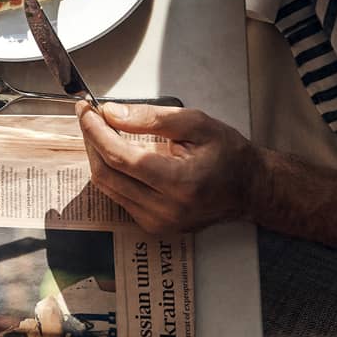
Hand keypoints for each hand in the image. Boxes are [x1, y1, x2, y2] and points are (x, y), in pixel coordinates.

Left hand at [76, 101, 257, 233]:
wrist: (250, 189)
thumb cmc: (229, 155)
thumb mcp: (197, 124)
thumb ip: (151, 118)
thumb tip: (111, 113)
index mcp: (181, 182)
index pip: (120, 157)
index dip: (96, 131)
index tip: (86, 110)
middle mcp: (167, 209)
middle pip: (106, 174)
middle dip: (91, 141)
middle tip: (89, 117)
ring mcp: (159, 223)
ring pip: (107, 187)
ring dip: (97, 156)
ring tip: (101, 131)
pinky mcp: (154, 227)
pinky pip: (118, 197)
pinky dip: (111, 173)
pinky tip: (117, 154)